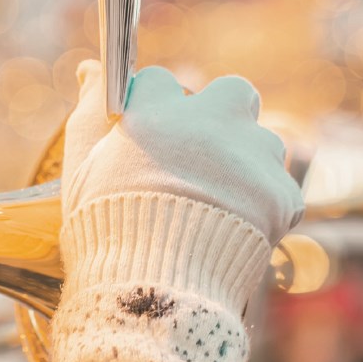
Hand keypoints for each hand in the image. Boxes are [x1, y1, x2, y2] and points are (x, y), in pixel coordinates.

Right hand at [62, 61, 303, 244]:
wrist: (153, 293)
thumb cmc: (106, 232)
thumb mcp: (82, 171)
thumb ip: (87, 114)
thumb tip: (90, 68)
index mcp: (155, 113)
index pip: (159, 81)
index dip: (154, 109)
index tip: (149, 137)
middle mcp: (208, 123)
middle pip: (232, 92)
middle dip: (221, 115)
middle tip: (201, 156)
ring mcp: (249, 157)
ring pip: (263, 142)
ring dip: (246, 164)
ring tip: (217, 207)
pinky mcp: (280, 194)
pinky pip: (279, 190)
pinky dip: (264, 208)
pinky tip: (233, 233)